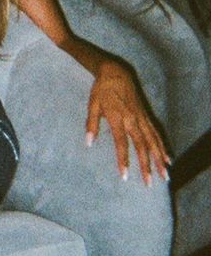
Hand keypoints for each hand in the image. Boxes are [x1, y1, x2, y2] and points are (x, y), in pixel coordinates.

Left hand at [86, 59, 170, 184]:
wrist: (116, 72)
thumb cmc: (101, 90)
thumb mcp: (92, 105)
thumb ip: (91, 124)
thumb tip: (88, 143)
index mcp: (118, 118)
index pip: (122, 144)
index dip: (123, 160)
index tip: (125, 175)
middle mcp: (133, 120)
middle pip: (142, 146)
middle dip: (146, 166)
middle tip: (150, 183)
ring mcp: (142, 118)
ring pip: (153, 142)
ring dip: (159, 159)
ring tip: (165, 175)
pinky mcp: (146, 116)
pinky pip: (156, 134)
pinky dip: (162, 146)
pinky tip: (167, 158)